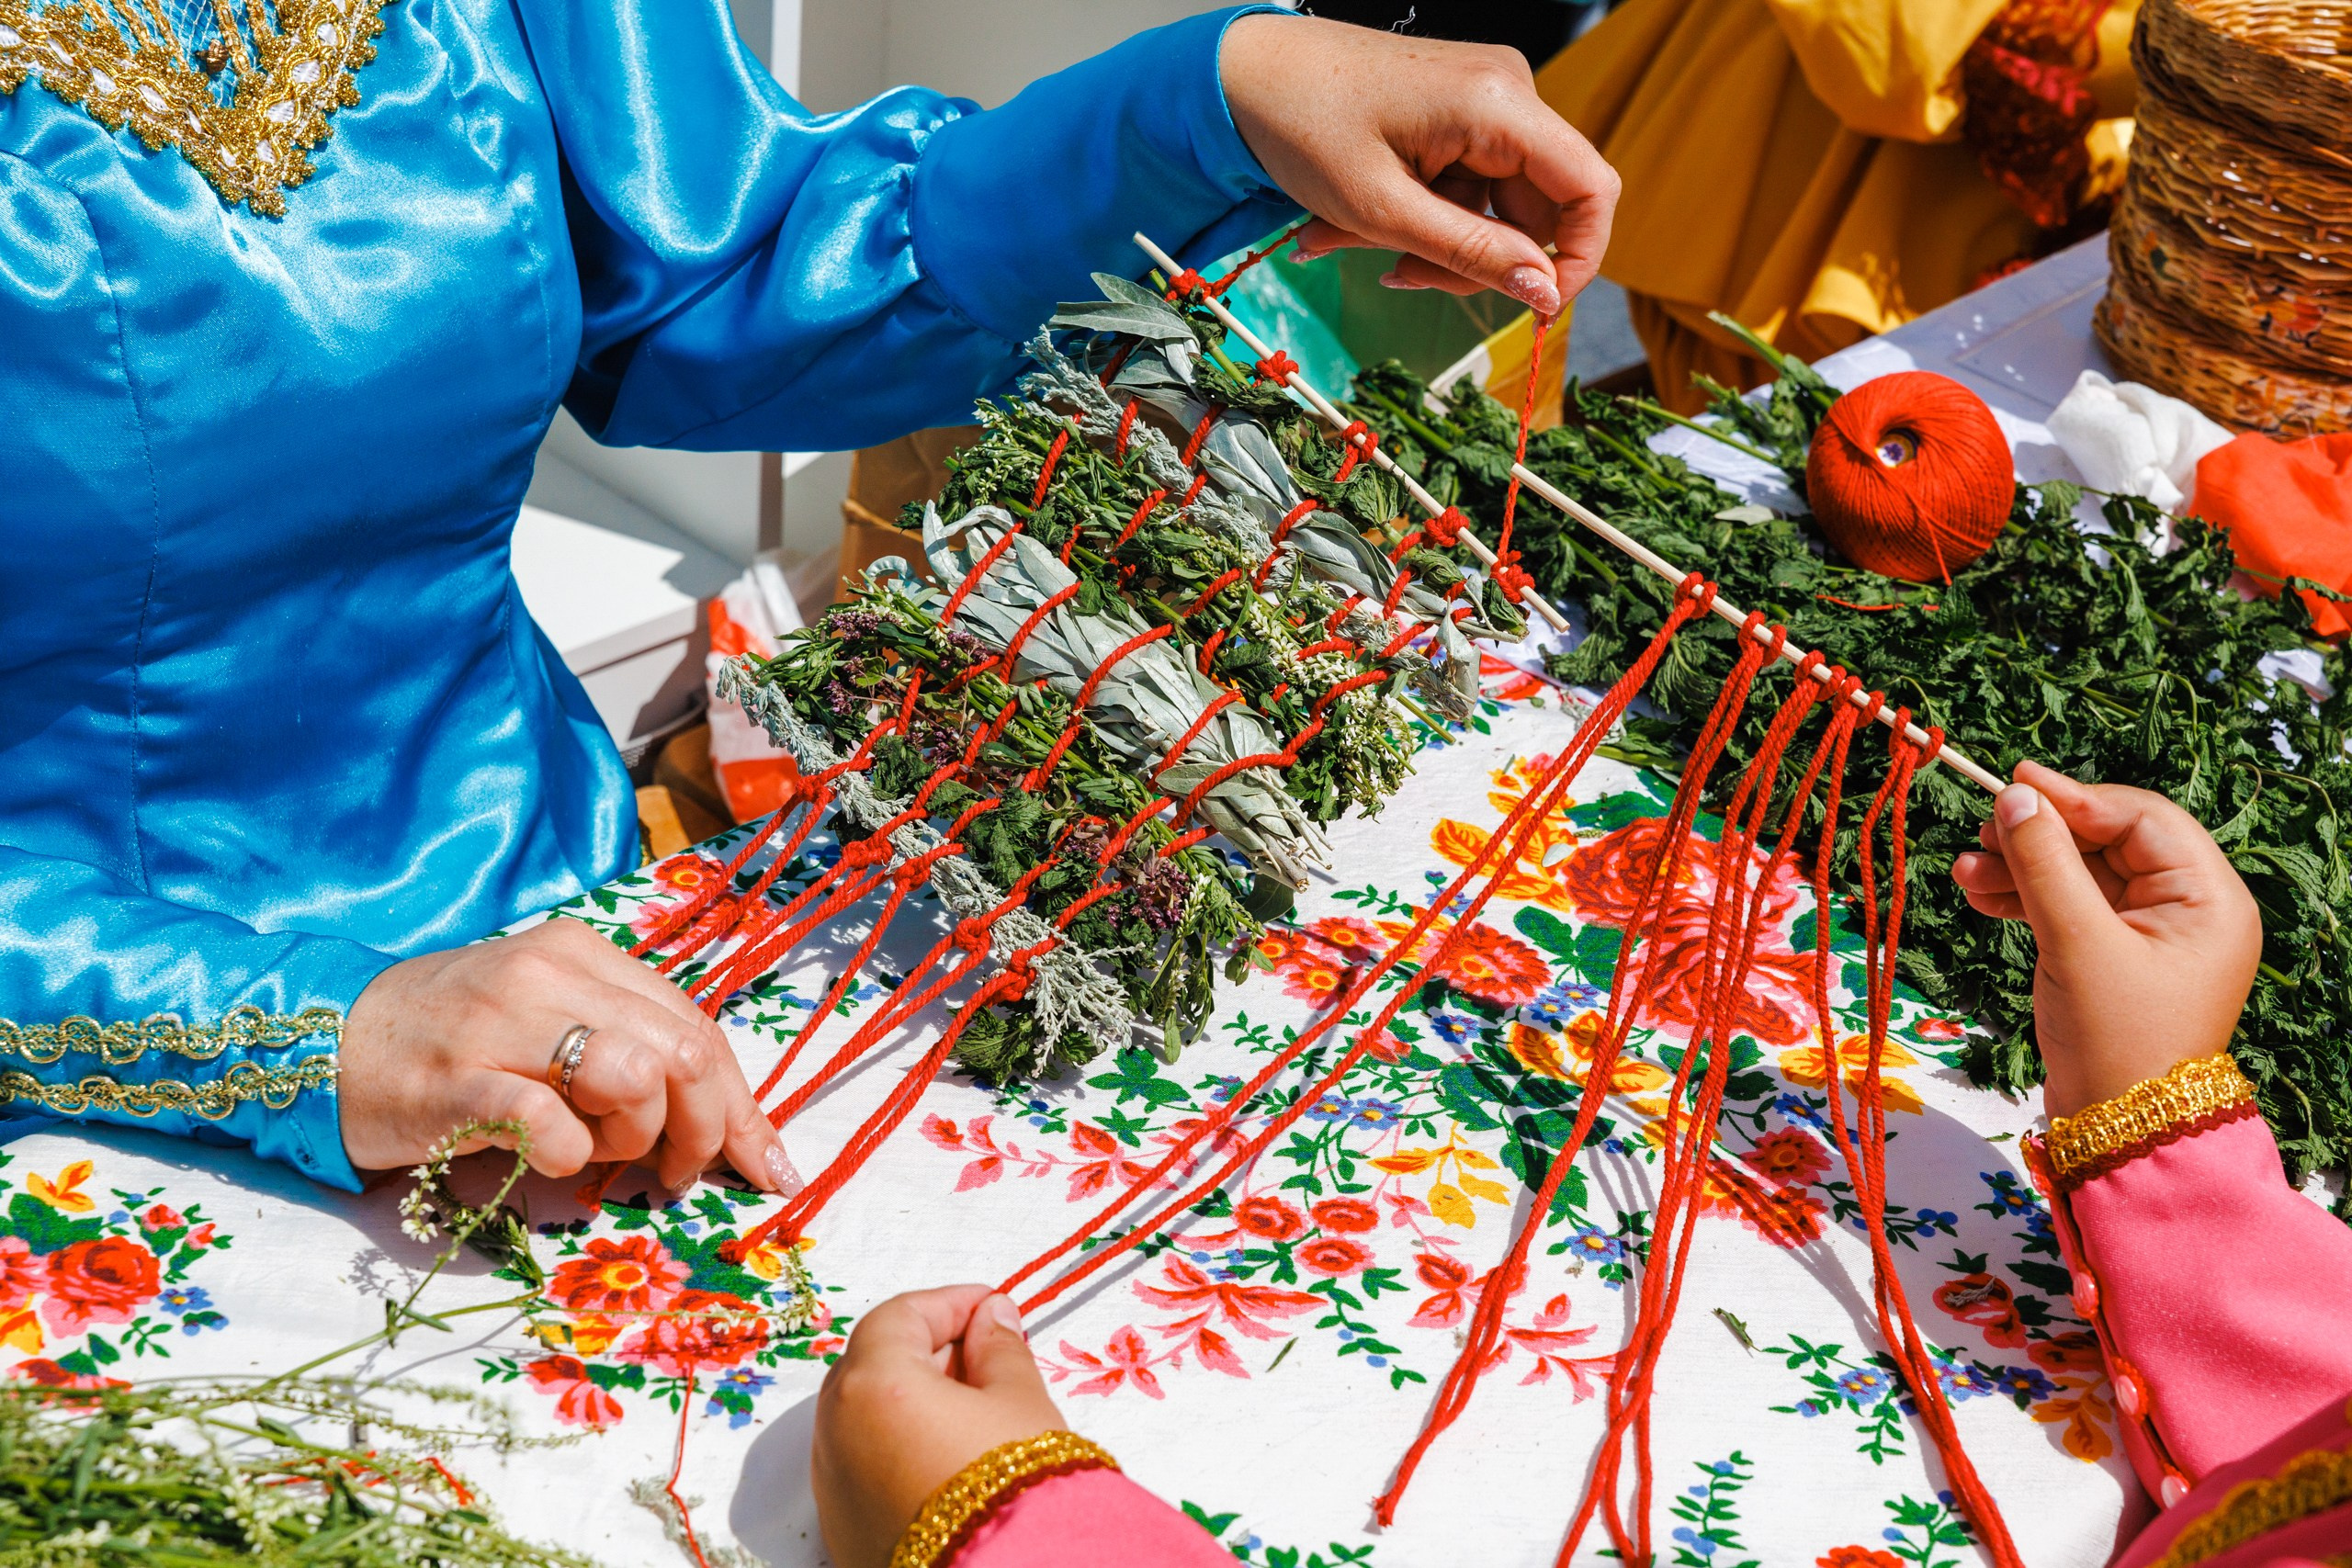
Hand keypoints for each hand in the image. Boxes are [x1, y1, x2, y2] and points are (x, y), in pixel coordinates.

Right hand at [339, 917, 801, 1193]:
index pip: (698, 1026)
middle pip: (684, 1052)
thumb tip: (718, 1123)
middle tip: (676, 1173)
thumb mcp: (549, 1022)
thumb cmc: (451, 1043)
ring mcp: (501, 1022)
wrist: (324, 1039)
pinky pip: (550, 1122)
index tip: (767, 1167)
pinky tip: (552, 1160)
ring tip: (600, 1156)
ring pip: (634, 1078)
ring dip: (637, 1139)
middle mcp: (550, 974)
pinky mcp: (455, 1080)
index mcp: (585, 955)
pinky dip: (571, 1157)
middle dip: (705, 1129)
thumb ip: (628, 1050)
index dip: (742, 1106)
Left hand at [812, 1286, 1064, 1567]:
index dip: (949, 1304)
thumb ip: (1000, 1347)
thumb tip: (990, 1318)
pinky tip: (947, 1457)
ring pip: (863, 1417)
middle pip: (872, 1364)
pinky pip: (862, 1466)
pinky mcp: (841, 1530)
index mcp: (875, 1385)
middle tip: (985, 1355)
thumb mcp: (1020, 1400)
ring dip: (910, 1400)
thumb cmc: (1017, 1486)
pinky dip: (895, 1447)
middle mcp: (837, 1432)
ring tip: (972, 1410)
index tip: (992, 1309)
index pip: (898, 1317)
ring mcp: (832, 1486)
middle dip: (927, 1350)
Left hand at [1220, 14, 1616, 314]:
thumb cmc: (1302, 125)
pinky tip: (1348, 221)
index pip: (1590, 189)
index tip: (1537, 309)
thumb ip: (1472, 255)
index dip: (1578, 259)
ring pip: (1490, 208)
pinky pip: (1461, 186)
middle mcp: (1505, 92)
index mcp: (1499, 103)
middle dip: (1470, 260)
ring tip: (1339, 239)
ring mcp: (1482, 101)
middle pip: (1534, 211)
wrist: (1244, 72)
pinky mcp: (1457, 114)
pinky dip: (1413, 217)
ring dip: (1427, 243)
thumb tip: (1545, 294)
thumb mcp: (1384, 210)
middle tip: (1396, 278)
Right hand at [1949, 760, 2260, 1118]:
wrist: (2119, 1133)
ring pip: (2082, 873)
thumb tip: (2015, 795)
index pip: (2142, 818)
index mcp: (2209, 900)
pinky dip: (2027, 896)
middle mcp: (2189, 910)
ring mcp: (2150, 935)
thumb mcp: (2077, 943)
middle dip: (2041, 835)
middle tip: (1980, 831)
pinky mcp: (2116, 957)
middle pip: (2108, 841)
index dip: (2076, 797)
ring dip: (2023, 866)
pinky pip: (2071, 906)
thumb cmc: (2117, 1040)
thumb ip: (2045, 863)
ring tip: (1965, 870)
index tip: (2012, 782)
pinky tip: (1980, 893)